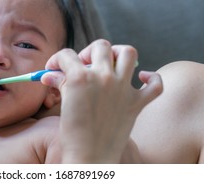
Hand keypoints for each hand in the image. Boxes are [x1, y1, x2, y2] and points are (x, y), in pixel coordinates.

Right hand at [41, 39, 162, 162]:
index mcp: (81, 77)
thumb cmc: (73, 134)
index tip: (54, 68)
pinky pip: (155, 85)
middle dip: (89, 52)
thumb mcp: (64, 104)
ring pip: (128, 53)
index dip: (57, 60)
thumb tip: (49, 74)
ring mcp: (123, 89)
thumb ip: (59, 83)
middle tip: (84, 64)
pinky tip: (141, 78)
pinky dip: (152, 78)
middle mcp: (104, 78)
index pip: (67, 55)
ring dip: (119, 53)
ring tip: (110, 62)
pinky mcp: (137, 103)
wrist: (89, 158)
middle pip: (101, 46)